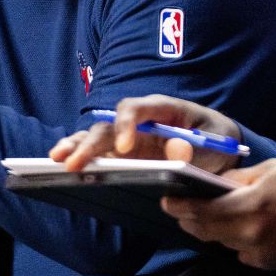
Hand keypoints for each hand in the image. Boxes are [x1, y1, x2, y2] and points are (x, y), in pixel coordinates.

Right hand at [49, 94, 241, 174]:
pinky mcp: (123, 153)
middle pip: (110, 125)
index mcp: (163, 109)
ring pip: (97, 135)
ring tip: (57, 160)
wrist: (218, 148)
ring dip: (77, 147)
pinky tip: (61, 167)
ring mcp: (129, 135)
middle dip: (92, 143)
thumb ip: (199, 149)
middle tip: (75, 163)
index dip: (127, 125)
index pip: (137, 108)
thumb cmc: (215, 142)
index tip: (124, 148)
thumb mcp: (214, 145)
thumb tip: (177, 151)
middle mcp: (140, 120)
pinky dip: (80, 157)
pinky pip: (98, 153)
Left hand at [161, 159, 275, 269]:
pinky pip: (241, 252)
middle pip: (207, 231)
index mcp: (252, 206)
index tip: (166, 199)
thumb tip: (214, 184)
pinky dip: (235, 239)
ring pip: (222, 242)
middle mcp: (253, 234)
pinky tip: (241, 226)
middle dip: (190, 219)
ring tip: (207, 213)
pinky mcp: (271, 263)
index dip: (180, 206)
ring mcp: (262, 252)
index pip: (202, 211)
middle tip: (179, 207)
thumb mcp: (272, 169)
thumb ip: (238, 179)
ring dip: (213, 229)